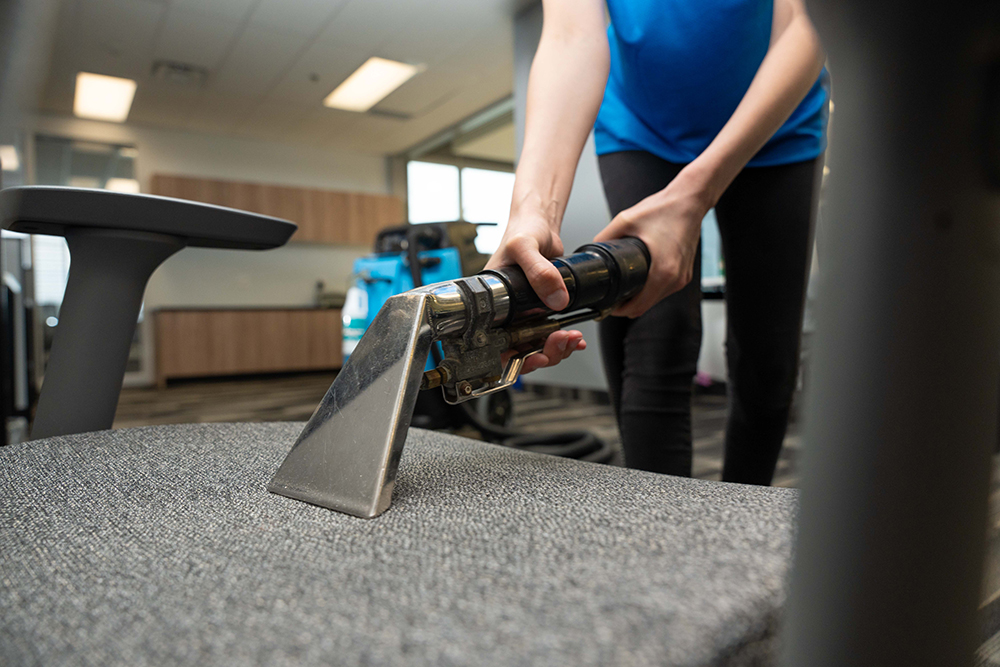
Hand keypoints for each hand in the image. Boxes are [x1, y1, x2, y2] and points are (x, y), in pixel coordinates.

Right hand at [487, 210, 584, 372]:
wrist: (539, 224)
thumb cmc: (521, 231)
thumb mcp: (524, 246)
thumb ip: (539, 271)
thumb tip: (557, 299)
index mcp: (491, 303)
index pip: (494, 345)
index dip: (514, 358)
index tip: (535, 356)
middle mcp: (506, 313)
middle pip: (519, 351)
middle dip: (544, 353)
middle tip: (561, 341)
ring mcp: (524, 314)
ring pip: (537, 346)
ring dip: (557, 348)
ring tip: (572, 337)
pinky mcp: (541, 310)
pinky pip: (549, 334)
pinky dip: (564, 340)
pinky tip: (575, 337)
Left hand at [594, 168, 710, 317]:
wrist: (691, 200)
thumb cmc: (666, 208)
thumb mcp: (626, 220)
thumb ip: (606, 236)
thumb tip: (593, 247)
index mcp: (663, 271)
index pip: (638, 307)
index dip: (618, 310)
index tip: (607, 306)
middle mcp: (676, 278)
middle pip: (646, 306)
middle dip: (626, 305)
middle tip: (611, 297)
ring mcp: (683, 277)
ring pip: (656, 299)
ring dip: (640, 298)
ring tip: (624, 288)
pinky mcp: (685, 272)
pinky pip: (665, 289)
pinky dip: (651, 289)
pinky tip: (640, 279)